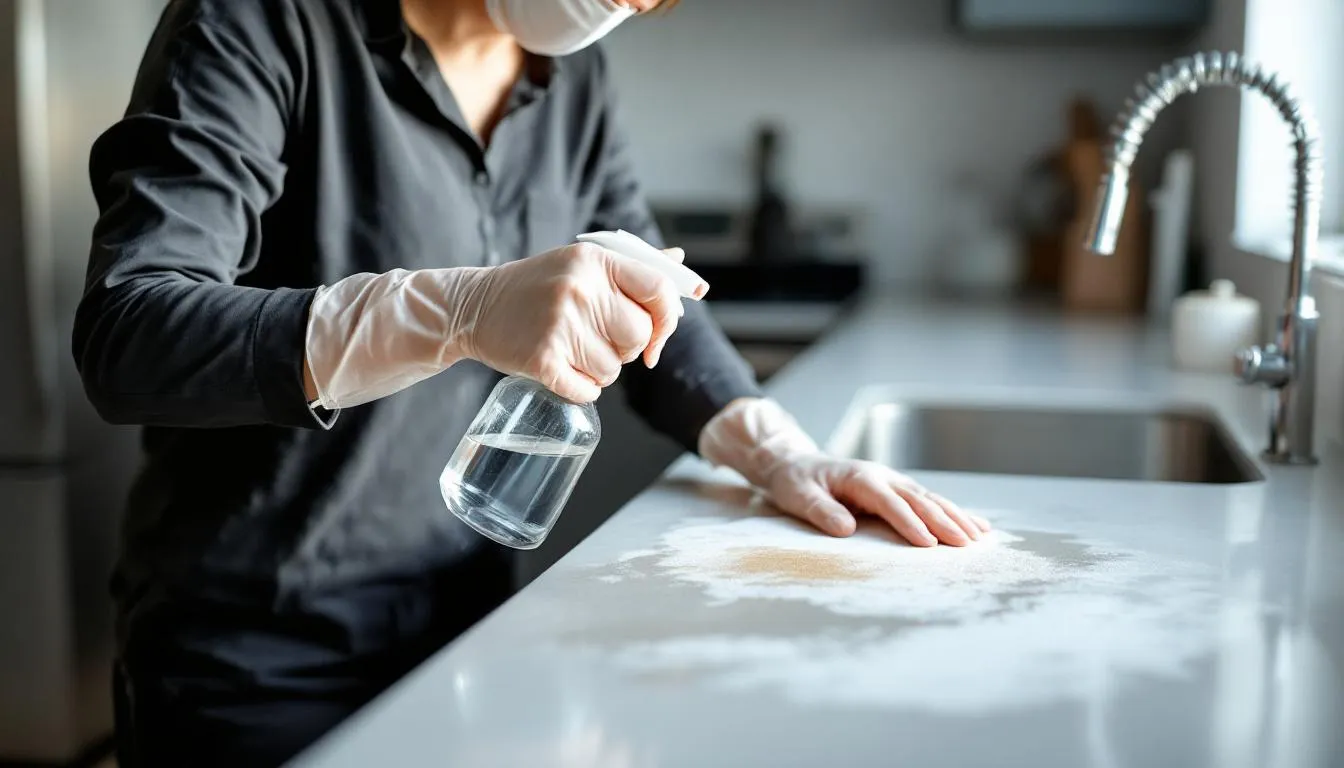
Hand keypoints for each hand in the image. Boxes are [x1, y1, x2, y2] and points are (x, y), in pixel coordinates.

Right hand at [460, 242, 689, 401]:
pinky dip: (580, 388)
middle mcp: (579, 289)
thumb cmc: (537, 287)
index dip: (667, 320)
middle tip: (595, 339)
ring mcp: (559, 324)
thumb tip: (683, 267)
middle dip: (625, 348)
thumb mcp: (583, 264)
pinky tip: (561, 369)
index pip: (658, 290)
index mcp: (595, 261)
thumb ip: (634, 267)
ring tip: (570, 349)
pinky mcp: (542, 358)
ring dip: (598, 370)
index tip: (657, 337)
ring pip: (614, 370)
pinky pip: (588, 391)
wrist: (475, 306)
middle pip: (639, 337)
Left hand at [699, 398, 988, 546]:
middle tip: (966, 544)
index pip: (889, 502)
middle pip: (918, 499)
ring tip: (980, 536)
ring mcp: (892, 481)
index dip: (909, 522)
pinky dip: (953, 512)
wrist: (793, 464)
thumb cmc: (794, 482)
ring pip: (930, 499)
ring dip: (955, 516)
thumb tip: (846, 529)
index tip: (928, 544)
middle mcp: (881, 476)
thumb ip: (820, 511)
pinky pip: (928, 501)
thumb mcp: (797, 496)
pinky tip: (977, 525)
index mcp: (859, 477)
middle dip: (944, 521)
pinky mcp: (896, 489)